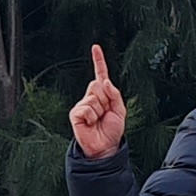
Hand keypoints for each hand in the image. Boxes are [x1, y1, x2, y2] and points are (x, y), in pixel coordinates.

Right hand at [69, 44, 126, 160]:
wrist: (104, 147)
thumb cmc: (112, 130)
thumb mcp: (120, 110)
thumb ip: (115, 94)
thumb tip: (105, 82)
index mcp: (102, 94)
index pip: (100, 74)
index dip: (98, 61)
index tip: (95, 47)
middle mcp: (91, 97)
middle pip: (96, 85)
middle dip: (105, 99)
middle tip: (104, 113)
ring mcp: (82, 105)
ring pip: (93, 97)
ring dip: (99, 110)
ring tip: (98, 120)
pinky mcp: (76, 113)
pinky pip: (86, 108)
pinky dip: (92, 116)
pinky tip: (91, 123)